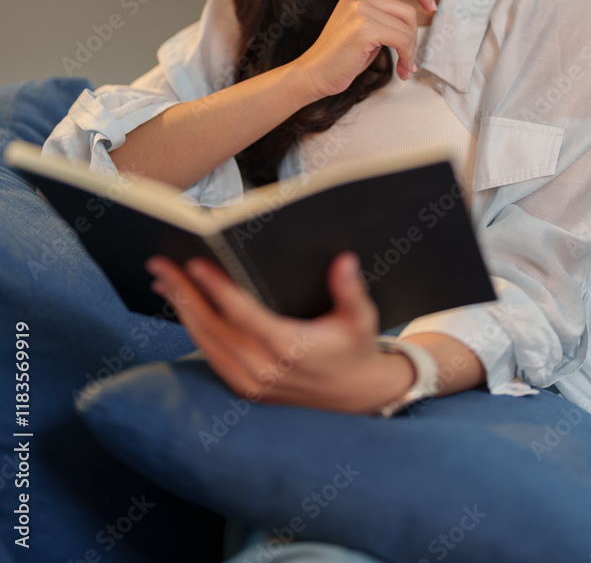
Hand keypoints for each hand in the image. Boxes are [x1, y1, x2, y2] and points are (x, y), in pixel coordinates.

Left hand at [145, 251, 415, 413]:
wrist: (357, 398)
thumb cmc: (356, 349)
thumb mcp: (362, 319)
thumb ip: (350, 290)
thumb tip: (344, 260)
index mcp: (291, 347)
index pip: (243, 314)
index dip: (216, 289)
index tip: (194, 264)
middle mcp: (266, 369)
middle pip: (213, 327)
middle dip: (184, 293)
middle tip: (160, 265)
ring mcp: (252, 383)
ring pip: (206, 343)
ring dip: (182, 310)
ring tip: (163, 280)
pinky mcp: (246, 390)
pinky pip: (211, 358)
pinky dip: (193, 331)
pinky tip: (183, 308)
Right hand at [295, 0, 436, 98]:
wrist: (315, 73)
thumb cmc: (342, 54)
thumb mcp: (364, 22)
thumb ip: (384, 7)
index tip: (429, 7)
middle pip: (408, 9)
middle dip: (413, 36)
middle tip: (408, 56)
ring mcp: (360, 9)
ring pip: (407, 26)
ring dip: (410, 51)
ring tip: (404, 67)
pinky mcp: (364, 29)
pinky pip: (402, 40)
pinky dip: (407, 57)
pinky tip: (402, 70)